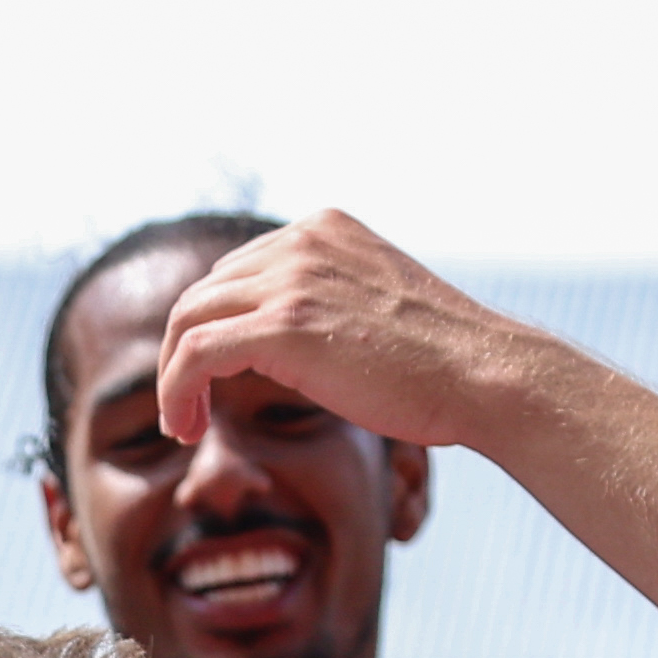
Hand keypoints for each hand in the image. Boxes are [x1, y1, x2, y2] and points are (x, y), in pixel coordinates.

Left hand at [153, 209, 552, 453]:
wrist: (484, 375)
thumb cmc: (444, 362)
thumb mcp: (377, 308)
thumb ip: (328, 305)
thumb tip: (291, 342)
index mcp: (323, 229)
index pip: (236, 271)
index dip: (214, 326)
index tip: (211, 379)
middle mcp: (301, 241)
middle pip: (203, 291)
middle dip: (182, 351)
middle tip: (187, 410)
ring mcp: (291, 278)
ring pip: (186, 319)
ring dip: (172, 376)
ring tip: (183, 427)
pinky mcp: (282, 325)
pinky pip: (194, 353)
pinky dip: (176, 391)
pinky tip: (186, 428)